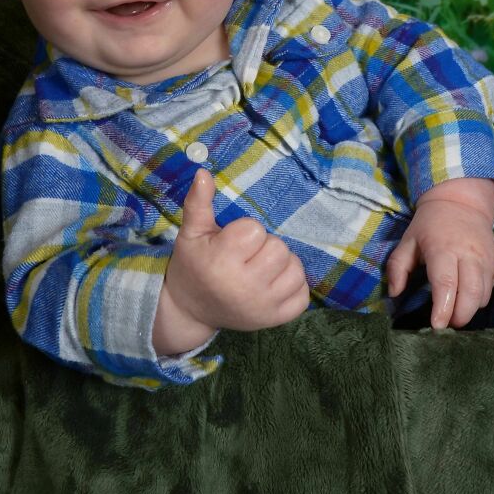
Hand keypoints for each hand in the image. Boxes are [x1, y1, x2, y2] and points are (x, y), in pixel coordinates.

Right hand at [153, 170, 309, 354]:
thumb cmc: (193, 265)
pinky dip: (293, 285)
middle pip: (279, 248)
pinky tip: (273, 283)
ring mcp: (263, 307)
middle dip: (264, 246)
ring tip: (261, 267)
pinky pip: (303, 294)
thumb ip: (198, 202)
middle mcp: (244, 288)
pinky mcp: (275, 320)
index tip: (231, 241)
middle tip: (246, 255)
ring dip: (281, 264)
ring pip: (295, 268)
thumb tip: (203, 172)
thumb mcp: (191, 233)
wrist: (191, 310)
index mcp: (221, 263)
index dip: (244, 231)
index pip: (255, 230)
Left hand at [387, 179, 493, 328]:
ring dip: (470, 311)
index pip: (445, 283)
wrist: (460, 202)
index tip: (437, 326)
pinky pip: (490, 289)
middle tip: (446, 326)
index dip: (443, 308)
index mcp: (442, 248)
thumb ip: (397, 267)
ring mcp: (485, 258)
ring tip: (454, 315)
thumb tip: (394, 293)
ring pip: (483, 295)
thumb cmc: (429, 225)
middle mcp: (468, 254)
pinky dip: (479, 301)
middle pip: (470, 294)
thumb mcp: (407, 241)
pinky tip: (466, 301)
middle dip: (460, 316)